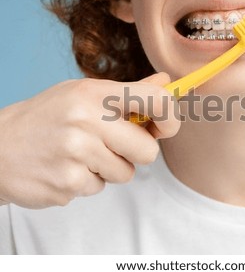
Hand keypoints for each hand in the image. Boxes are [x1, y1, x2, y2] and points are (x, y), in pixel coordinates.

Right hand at [0, 72, 179, 208]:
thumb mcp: (82, 94)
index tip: (164, 127)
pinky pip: (99, 188)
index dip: (170, 118)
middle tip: (113, 146)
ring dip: (109, 169)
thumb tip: (166, 83)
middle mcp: (86, 121)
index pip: (155, 101)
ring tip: (80, 155)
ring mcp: (75, 154)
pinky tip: (65, 168)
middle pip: (148, 151)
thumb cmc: (47, 118)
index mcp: (94, 93)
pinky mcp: (67, 184)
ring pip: (125, 174)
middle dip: (137, 153)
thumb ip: (128, 92)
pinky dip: (87, 182)